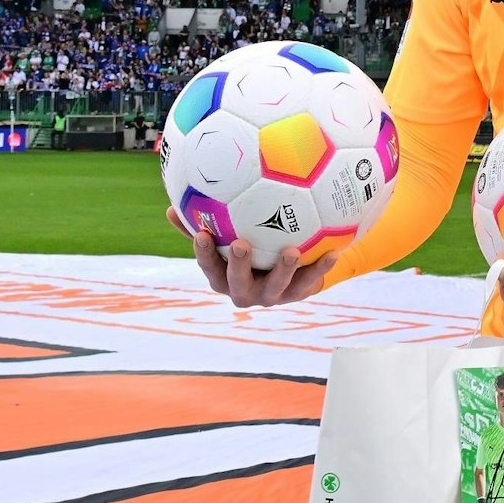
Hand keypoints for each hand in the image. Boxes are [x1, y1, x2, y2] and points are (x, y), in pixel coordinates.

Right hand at [166, 205, 336, 307]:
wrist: (287, 273)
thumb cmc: (249, 249)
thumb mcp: (225, 238)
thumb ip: (203, 223)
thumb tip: (171, 207)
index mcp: (223, 276)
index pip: (209, 265)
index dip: (203, 252)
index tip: (202, 233)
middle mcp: (244, 290)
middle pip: (238, 282)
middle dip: (238, 266)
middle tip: (241, 244)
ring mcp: (272, 295)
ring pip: (277, 286)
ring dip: (283, 269)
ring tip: (291, 250)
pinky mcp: (297, 294)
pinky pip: (310, 280)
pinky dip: (321, 267)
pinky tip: (333, 251)